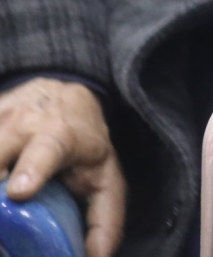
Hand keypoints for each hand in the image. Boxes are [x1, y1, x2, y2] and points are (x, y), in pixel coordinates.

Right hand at [0, 78, 125, 256]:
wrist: (65, 95)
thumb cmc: (84, 142)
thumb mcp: (104, 174)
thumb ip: (105, 216)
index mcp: (61, 134)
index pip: (48, 148)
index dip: (33, 168)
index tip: (19, 191)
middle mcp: (26, 121)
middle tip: (6, 199)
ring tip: (2, 195)